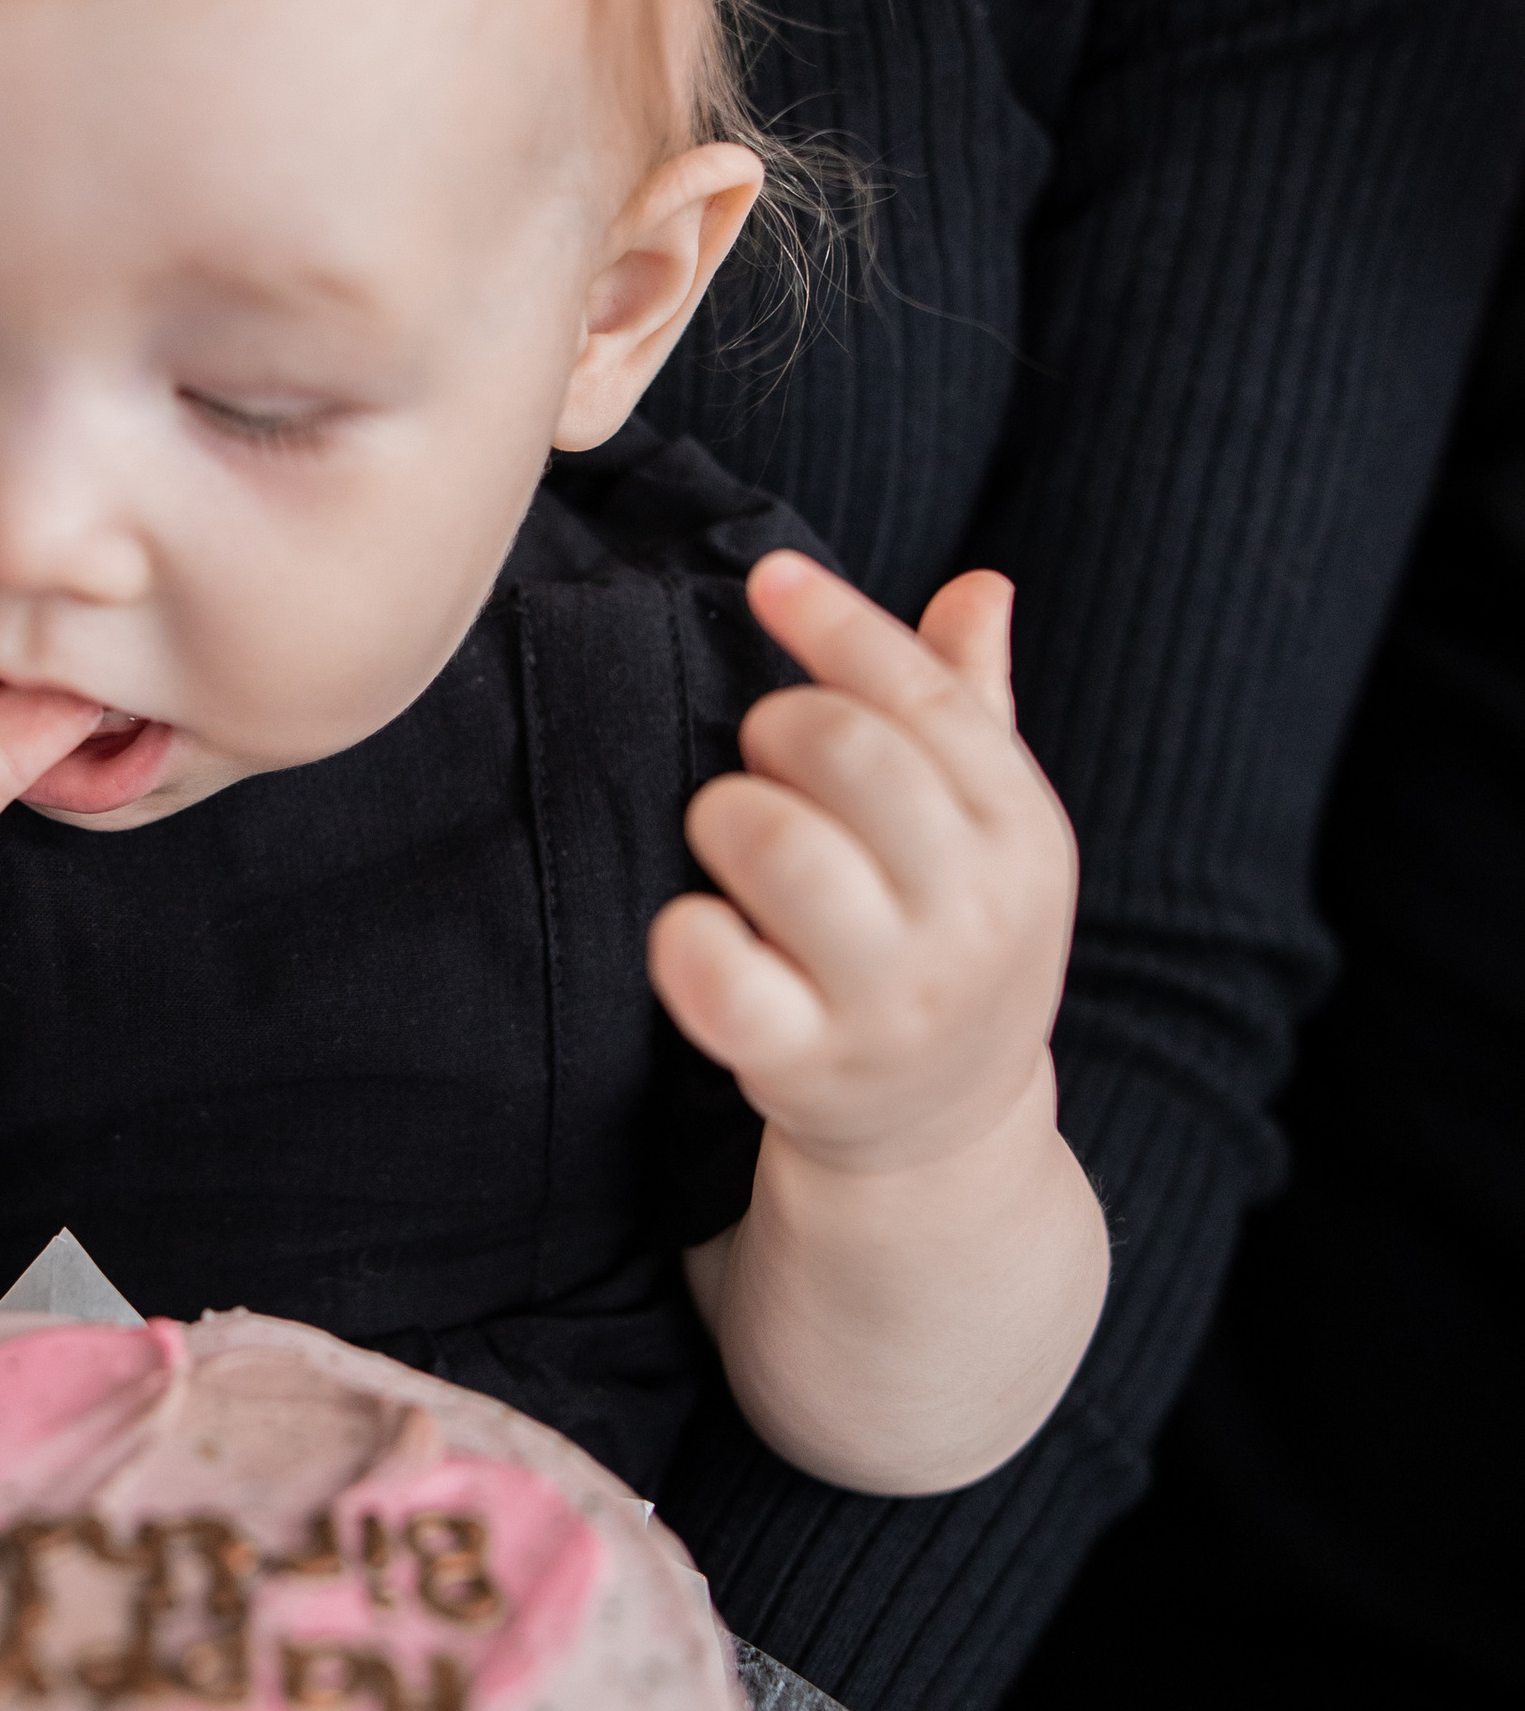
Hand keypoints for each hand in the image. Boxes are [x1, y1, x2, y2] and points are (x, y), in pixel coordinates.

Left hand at [650, 555, 1075, 1174]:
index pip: (928, 698)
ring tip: (735, 841)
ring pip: (778, 843)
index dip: (840, 623)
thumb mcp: (987, 832)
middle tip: (764, 763)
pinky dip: (687, 934)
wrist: (943, 1134)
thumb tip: (982, 585)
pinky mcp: (809, 1064)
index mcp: (1023, 835)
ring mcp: (893, 997)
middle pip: (847, 752)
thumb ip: (973, 706)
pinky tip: (704, 931)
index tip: (769, 576)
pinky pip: (717, 971)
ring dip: (726, 817)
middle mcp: (974, 914)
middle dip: (777, 732)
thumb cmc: (944, 939)